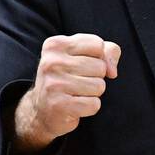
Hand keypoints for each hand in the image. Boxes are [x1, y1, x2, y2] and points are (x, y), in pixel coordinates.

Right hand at [12, 34, 120, 154]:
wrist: (42, 110)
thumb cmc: (69, 78)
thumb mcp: (86, 56)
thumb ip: (108, 51)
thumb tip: (112, 71)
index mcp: (55, 44)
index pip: (97, 44)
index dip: (98, 57)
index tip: (81, 65)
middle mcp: (51, 62)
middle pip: (100, 67)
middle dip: (96, 77)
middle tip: (76, 83)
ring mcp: (53, 84)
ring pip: (99, 86)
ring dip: (93, 93)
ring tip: (75, 94)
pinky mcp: (59, 105)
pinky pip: (94, 104)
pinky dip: (89, 108)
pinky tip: (74, 106)